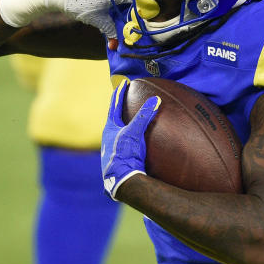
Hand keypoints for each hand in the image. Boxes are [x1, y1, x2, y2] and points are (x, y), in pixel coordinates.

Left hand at [101, 81, 159, 199]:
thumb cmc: (125, 154)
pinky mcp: (117, 160)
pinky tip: (131, 145)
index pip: (114, 106)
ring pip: (115, 133)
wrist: (120, 179)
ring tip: (126, 120)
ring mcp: (111, 150)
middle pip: (113, 119)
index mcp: (110, 128)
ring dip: (121, 125)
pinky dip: (126, 140)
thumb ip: (144, 116)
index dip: (119, 94)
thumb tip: (156, 99)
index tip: (123, 83)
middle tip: (122, 99)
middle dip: (118, 108)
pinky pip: (121, 145)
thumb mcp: (135, 133)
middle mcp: (107, 138)